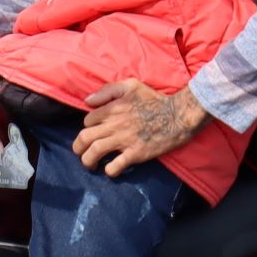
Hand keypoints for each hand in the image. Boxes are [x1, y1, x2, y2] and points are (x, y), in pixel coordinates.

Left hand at [76, 81, 207, 176]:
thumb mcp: (130, 85)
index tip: (94, 132)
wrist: (178, 115)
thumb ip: (108, 90)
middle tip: (80, 152)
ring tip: (90, 164)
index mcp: (112, 109)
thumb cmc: (154, 99)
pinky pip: (116, 166)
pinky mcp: (136, 153)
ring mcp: (124, 140)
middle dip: (78, 147)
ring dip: (87, 160)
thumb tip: (88, 101)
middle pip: (84, 137)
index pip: (87, 121)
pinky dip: (109, 170)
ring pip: (95, 152)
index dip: (88, 128)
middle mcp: (114, 125)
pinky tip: (110, 170)